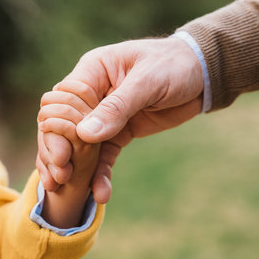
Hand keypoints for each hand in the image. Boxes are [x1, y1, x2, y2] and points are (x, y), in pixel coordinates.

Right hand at [39, 37, 202, 200]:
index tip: (62, 155)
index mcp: (92, 72)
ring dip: (74, 167)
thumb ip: (117, 106)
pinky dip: (101, 173)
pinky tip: (100, 194)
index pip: (62, 101)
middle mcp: (93, 94)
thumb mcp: (148, 81)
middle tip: (60, 178)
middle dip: (58, 151)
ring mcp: (104, 115)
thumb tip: (84, 134)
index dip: (57, 128)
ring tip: (68, 190)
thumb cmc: (174, 65)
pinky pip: (105, 155)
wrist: (201, 76)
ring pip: (80, 144)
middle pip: (64, 125)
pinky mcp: (120, 132)